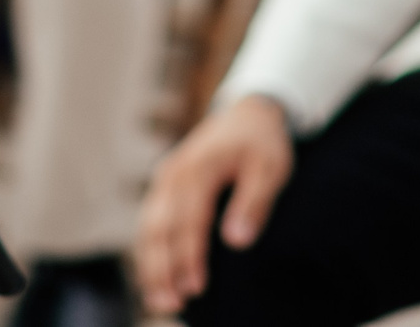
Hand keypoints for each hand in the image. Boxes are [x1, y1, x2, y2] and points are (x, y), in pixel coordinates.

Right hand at [135, 95, 293, 314]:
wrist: (247, 113)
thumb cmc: (263, 144)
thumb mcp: (271, 168)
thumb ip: (255, 203)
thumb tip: (237, 243)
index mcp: (199, 168)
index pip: (189, 221)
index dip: (189, 257)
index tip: (196, 289)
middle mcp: (174, 174)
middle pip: (159, 228)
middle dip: (162, 270)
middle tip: (170, 306)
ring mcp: (165, 179)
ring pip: (148, 228)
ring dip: (150, 266)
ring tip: (159, 301)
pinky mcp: (164, 187)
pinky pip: (149, 222)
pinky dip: (149, 252)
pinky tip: (155, 278)